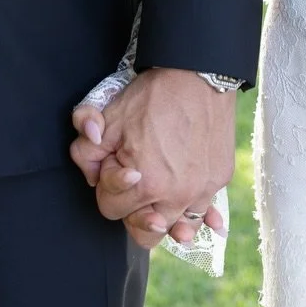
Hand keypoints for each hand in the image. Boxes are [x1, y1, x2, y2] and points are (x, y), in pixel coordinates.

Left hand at [70, 68, 234, 249]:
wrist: (197, 74)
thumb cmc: (152, 96)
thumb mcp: (108, 118)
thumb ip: (86, 151)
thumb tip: (91, 175)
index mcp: (146, 184)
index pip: (111, 210)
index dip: (108, 186)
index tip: (117, 165)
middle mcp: (177, 196)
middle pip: (144, 232)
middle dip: (132, 212)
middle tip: (134, 186)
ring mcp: (202, 191)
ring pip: (177, 230)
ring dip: (164, 217)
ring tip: (160, 200)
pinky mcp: (219, 180)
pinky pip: (206, 213)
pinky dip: (196, 214)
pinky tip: (192, 213)